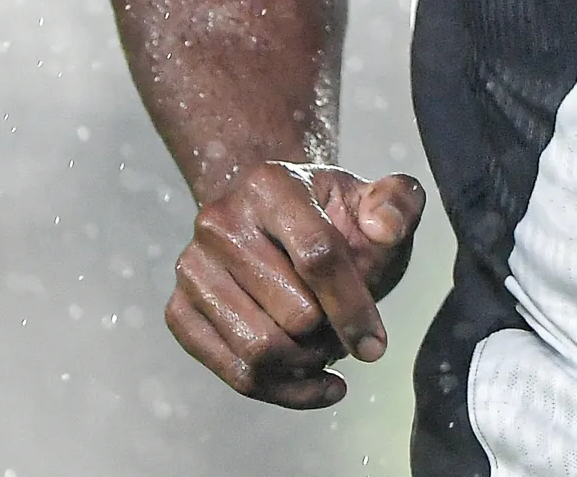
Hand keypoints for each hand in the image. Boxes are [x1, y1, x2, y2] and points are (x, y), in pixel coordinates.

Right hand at [167, 160, 426, 407]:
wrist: (274, 224)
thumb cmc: (334, 220)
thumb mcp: (376, 201)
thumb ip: (398, 204)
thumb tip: (384, 229)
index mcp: (270, 184)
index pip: (318, 256)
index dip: (354, 308)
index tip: (376, 346)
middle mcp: (219, 221)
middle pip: (293, 314)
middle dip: (332, 335)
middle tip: (343, 329)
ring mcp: (191, 266)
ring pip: (258, 351)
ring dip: (306, 364)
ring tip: (325, 350)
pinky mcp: (178, 309)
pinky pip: (235, 374)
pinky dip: (283, 391)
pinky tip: (313, 381)